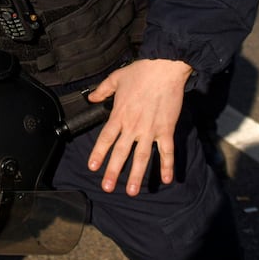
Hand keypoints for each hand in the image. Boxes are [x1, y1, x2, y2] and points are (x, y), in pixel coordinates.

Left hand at [84, 59, 191, 195]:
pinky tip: (166, 179)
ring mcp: (150, 130)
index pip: (105, 139)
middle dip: (113, 172)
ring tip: (132, 191)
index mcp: (119, 115)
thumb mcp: (116, 78)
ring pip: (142, 157)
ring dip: (137, 175)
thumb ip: (102, 90)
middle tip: (107, 188)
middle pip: (121, 153)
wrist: (165, 68)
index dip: (98, 154)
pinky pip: (167, 151)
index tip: (92, 167)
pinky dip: (167, 165)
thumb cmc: (141, 72)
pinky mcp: (166, 129)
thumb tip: (91, 97)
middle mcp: (133, 126)